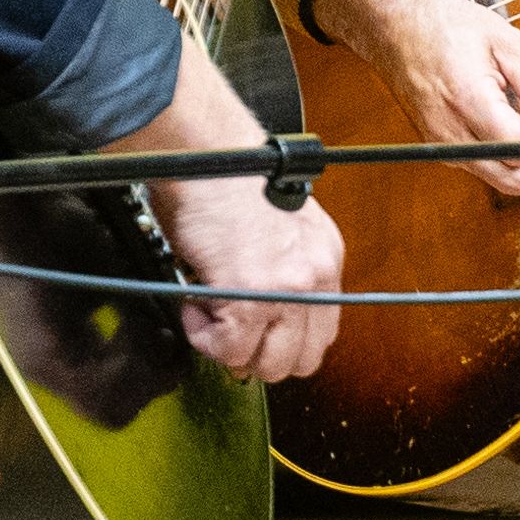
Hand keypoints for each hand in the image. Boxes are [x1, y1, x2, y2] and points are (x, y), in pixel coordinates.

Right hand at [109, 43, 343, 381]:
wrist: (207, 156)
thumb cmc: (227, 180)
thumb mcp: (277, 229)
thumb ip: (282, 271)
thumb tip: (261, 317)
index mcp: (324, 258)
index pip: (322, 332)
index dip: (284, 341)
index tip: (257, 334)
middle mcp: (316, 275)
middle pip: (303, 360)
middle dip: (260, 355)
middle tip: (228, 331)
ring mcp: (287, 290)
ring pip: (269, 363)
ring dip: (232, 347)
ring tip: (208, 311)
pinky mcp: (252, 298)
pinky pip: (229, 349)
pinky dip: (204, 336)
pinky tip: (194, 303)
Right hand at [308, 0, 519, 198]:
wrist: (394, 27)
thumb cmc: (444, 26)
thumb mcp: (502, 40)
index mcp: (467, 100)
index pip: (515, 145)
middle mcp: (452, 134)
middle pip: (512, 178)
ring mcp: (446, 146)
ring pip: (503, 180)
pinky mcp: (447, 149)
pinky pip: (491, 169)